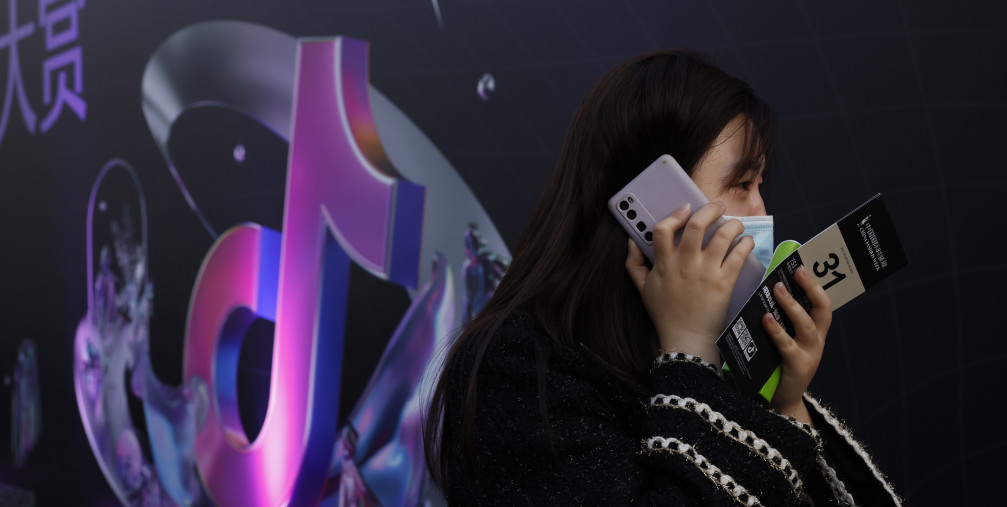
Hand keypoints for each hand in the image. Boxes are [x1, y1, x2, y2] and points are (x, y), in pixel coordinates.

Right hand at [626, 202, 754, 366]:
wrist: (686, 339)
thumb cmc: (665, 315)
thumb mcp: (643, 289)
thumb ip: (634, 264)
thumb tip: (631, 242)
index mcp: (664, 264)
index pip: (663, 229)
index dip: (675, 214)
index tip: (685, 208)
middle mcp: (685, 264)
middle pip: (697, 225)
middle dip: (710, 209)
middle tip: (717, 207)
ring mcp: (706, 272)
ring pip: (723, 235)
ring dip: (733, 224)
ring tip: (735, 224)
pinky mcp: (725, 282)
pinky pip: (739, 255)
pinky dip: (745, 243)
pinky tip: (746, 242)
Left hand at [762, 265, 831, 424]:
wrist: (782, 399)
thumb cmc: (779, 362)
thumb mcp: (784, 337)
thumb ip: (780, 318)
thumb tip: (764, 289)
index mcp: (815, 329)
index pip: (821, 302)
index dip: (815, 283)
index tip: (803, 264)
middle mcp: (816, 339)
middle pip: (822, 309)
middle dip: (811, 288)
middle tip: (798, 270)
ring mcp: (810, 353)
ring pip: (806, 325)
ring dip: (792, 305)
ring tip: (778, 289)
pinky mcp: (798, 367)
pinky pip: (787, 345)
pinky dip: (776, 330)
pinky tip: (766, 319)